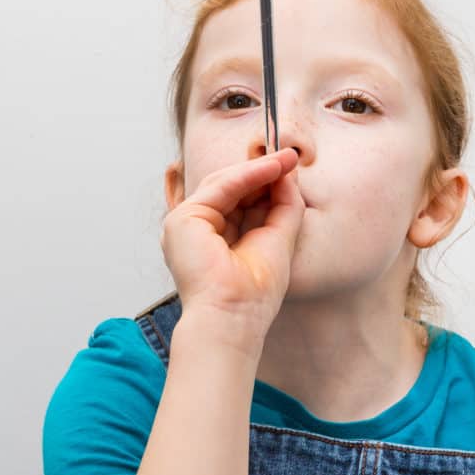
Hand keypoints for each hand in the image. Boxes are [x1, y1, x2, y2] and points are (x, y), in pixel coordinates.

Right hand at [160, 149, 305, 336]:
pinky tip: (272, 168)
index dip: (265, 181)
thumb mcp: (278, 239)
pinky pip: (221, 187)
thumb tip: (288, 174)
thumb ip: (284, 206)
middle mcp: (197, 230)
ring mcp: (186, 223)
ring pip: (225, 182)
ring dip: (259, 169)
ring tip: (286, 159)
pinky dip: (248, 175)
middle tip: (291, 157)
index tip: (291, 166)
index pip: (240, 199)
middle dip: (263, 171)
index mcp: (213, 238)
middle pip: (231, 188)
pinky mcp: (183, 219)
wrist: (235, 318)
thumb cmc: (254, 294)